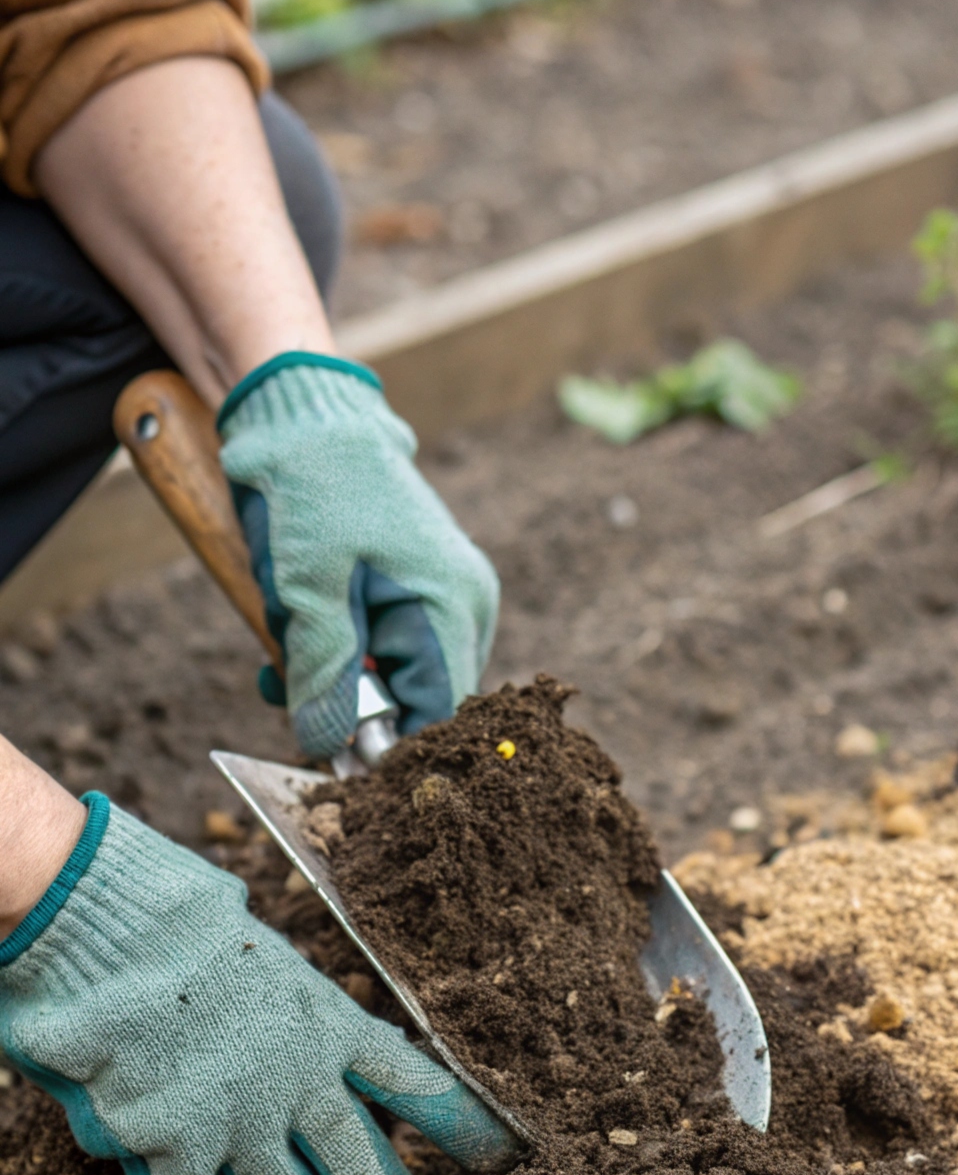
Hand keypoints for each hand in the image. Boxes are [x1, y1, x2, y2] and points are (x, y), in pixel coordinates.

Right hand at [0, 795, 519, 1174]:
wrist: (105, 927)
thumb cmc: (174, 919)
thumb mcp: (262, 953)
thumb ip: (294, 1007)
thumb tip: (318, 1028)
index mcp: (325, 1021)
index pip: (414, 1083)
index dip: (459, 1126)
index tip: (502, 1157)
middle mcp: (294, 1080)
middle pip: (365, 1173)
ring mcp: (236, 1122)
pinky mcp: (172, 1149)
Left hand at [218, 355, 499, 757]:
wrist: (301, 415)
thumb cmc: (313, 489)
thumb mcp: (308, 589)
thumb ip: (323, 676)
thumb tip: (328, 749)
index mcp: (452, 604)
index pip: (438, 715)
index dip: (388, 748)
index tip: (332, 759)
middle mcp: (462, 602)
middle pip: (416, 698)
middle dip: (349, 708)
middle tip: (286, 688)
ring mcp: (440, 592)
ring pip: (391, 675)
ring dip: (331, 678)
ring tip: (279, 650)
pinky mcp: (409, 585)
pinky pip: (378, 644)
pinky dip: (333, 650)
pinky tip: (290, 633)